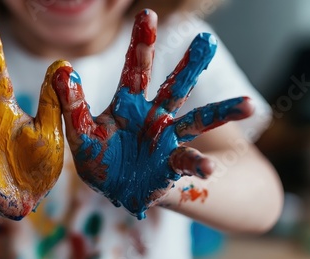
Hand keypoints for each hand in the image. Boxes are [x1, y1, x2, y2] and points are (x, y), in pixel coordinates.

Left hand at [51, 10, 253, 218]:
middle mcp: (153, 117)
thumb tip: (60, 69)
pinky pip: (188, 162)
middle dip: (189, 65)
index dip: (141, 44)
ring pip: (198, 120)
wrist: (115, 191)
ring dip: (222, 112)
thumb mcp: (81, 134)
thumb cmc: (99, 159)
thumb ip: (72, 106)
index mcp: (128, 105)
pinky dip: (199, 165)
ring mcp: (168, 139)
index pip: (135, 69)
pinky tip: (209, 168)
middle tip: (206, 41)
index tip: (147, 15)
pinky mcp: (172, 165)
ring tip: (249, 105)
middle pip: (174, 87)